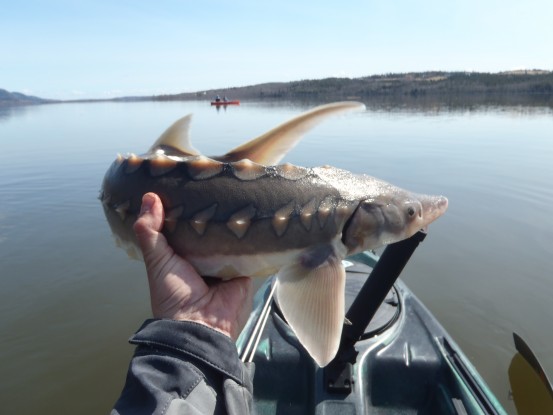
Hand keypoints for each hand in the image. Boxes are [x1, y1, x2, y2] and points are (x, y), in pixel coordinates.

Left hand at [133, 193, 252, 339]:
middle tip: (221, 180)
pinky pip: (252, 248)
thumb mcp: (157, 260)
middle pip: (213, 228)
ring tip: (243, 188)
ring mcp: (228, 262)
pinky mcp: (247, 267)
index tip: (194, 181)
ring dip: (236, 220)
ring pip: (233, 236)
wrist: (200, 325)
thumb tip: (149, 196)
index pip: (189, 224)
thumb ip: (150, 231)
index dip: (189, 206)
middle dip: (216, 210)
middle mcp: (207, 257)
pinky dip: (254, 235)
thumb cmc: (173, 293)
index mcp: (185, 254)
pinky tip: (259, 213)